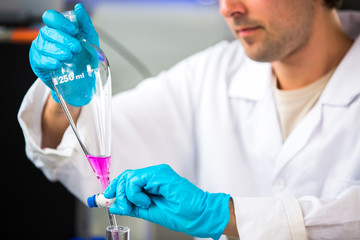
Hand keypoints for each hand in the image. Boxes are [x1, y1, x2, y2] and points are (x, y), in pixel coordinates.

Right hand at [29, 3, 98, 101]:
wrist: (83, 78)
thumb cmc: (84, 55)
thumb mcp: (89, 38)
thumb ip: (85, 23)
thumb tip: (79, 8)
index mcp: (57, 28)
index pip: (50, 17)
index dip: (60, 22)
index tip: (73, 31)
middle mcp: (46, 36)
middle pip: (48, 32)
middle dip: (63, 40)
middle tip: (76, 48)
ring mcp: (40, 49)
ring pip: (43, 46)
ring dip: (57, 51)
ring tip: (68, 57)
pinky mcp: (38, 63)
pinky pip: (40, 60)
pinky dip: (50, 62)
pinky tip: (58, 64)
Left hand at [104, 164, 230, 238]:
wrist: (196, 215)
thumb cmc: (178, 214)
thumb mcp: (148, 212)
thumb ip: (131, 207)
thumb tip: (114, 205)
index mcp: (152, 182)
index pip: (128, 179)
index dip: (115, 187)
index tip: (106, 198)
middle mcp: (154, 174)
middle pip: (126, 176)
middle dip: (118, 192)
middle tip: (123, 206)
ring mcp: (157, 172)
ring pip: (129, 177)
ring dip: (128, 195)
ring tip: (142, 205)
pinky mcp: (160, 174)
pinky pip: (137, 180)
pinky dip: (135, 193)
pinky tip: (146, 201)